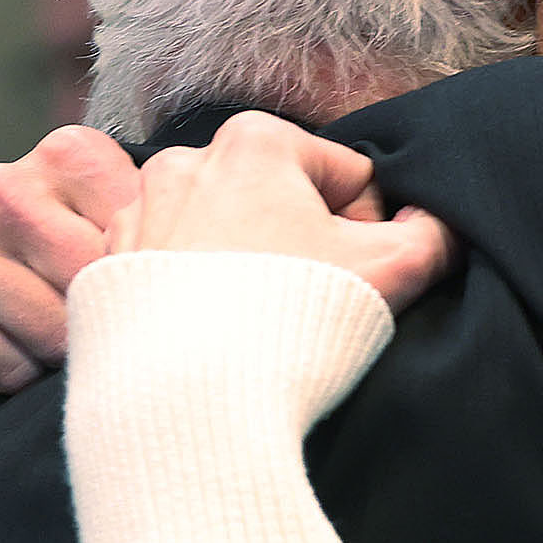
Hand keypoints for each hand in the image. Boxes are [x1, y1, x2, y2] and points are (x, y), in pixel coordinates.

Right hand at [0, 125, 143, 391]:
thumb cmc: (68, 250)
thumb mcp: (120, 220)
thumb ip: (166, 225)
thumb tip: (221, 269)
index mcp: (70, 154)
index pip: (139, 229)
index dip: (155, 277)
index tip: (157, 291)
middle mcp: (1, 185)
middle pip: (89, 283)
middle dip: (110, 321)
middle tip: (114, 333)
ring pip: (48, 332)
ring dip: (66, 357)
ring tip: (66, 344)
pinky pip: (2, 367)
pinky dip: (22, 377)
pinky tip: (21, 356)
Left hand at [107, 112, 456, 313]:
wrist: (190, 401)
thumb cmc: (294, 321)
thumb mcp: (396, 270)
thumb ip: (433, 232)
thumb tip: (433, 226)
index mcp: (255, 141)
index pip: (346, 177)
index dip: (367, 232)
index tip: (354, 278)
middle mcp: (185, 161)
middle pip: (280, 200)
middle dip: (302, 245)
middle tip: (311, 304)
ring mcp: (138, 213)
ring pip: (225, 233)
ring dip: (250, 267)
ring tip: (258, 324)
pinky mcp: (108, 267)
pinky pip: (174, 269)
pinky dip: (198, 294)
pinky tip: (214, 337)